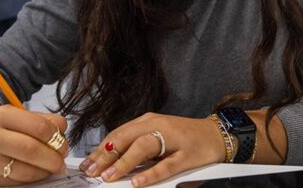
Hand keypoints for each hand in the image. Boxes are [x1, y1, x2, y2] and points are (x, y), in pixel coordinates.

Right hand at [0, 105, 69, 185]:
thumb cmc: (3, 126)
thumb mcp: (21, 115)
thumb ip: (45, 120)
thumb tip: (62, 131)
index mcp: (3, 115)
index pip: (38, 127)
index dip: (56, 138)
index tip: (62, 143)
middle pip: (31, 150)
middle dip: (53, 158)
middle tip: (61, 160)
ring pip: (25, 171)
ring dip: (45, 171)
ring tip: (52, 167)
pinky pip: (17, 182)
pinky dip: (33, 178)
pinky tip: (37, 171)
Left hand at [78, 113, 225, 186]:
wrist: (215, 134)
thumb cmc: (183, 137)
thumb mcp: (156, 135)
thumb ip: (136, 144)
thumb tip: (109, 160)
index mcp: (147, 121)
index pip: (118, 134)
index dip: (100, 149)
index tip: (86, 164)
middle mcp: (158, 126)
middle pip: (126, 138)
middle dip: (106, 156)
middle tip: (91, 171)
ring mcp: (173, 139)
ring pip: (143, 148)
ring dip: (124, 162)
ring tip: (109, 176)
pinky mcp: (187, 155)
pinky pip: (166, 165)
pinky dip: (150, 174)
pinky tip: (138, 182)